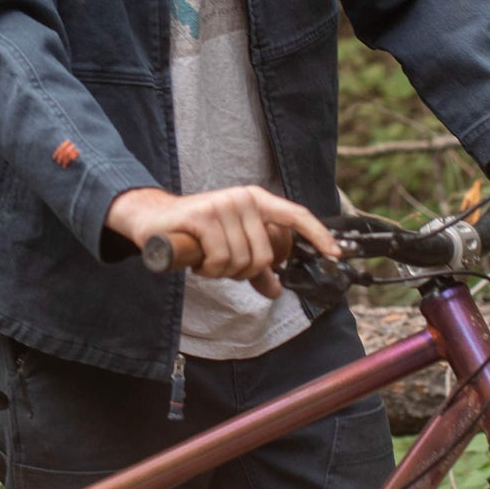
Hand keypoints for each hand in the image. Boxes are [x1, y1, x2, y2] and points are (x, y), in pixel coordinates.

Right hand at [106, 184, 337, 297]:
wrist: (154, 220)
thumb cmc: (198, 233)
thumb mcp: (231, 246)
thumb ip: (255, 267)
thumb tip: (276, 289)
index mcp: (256, 200)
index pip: (295, 215)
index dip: (318, 235)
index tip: (335, 254)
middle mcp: (243, 198)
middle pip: (265, 255)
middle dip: (244, 271)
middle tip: (223, 265)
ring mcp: (223, 205)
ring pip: (242, 261)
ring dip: (223, 271)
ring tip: (207, 259)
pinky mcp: (202, 216)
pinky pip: (221, 259)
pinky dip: (209, 269)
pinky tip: (198, 260)